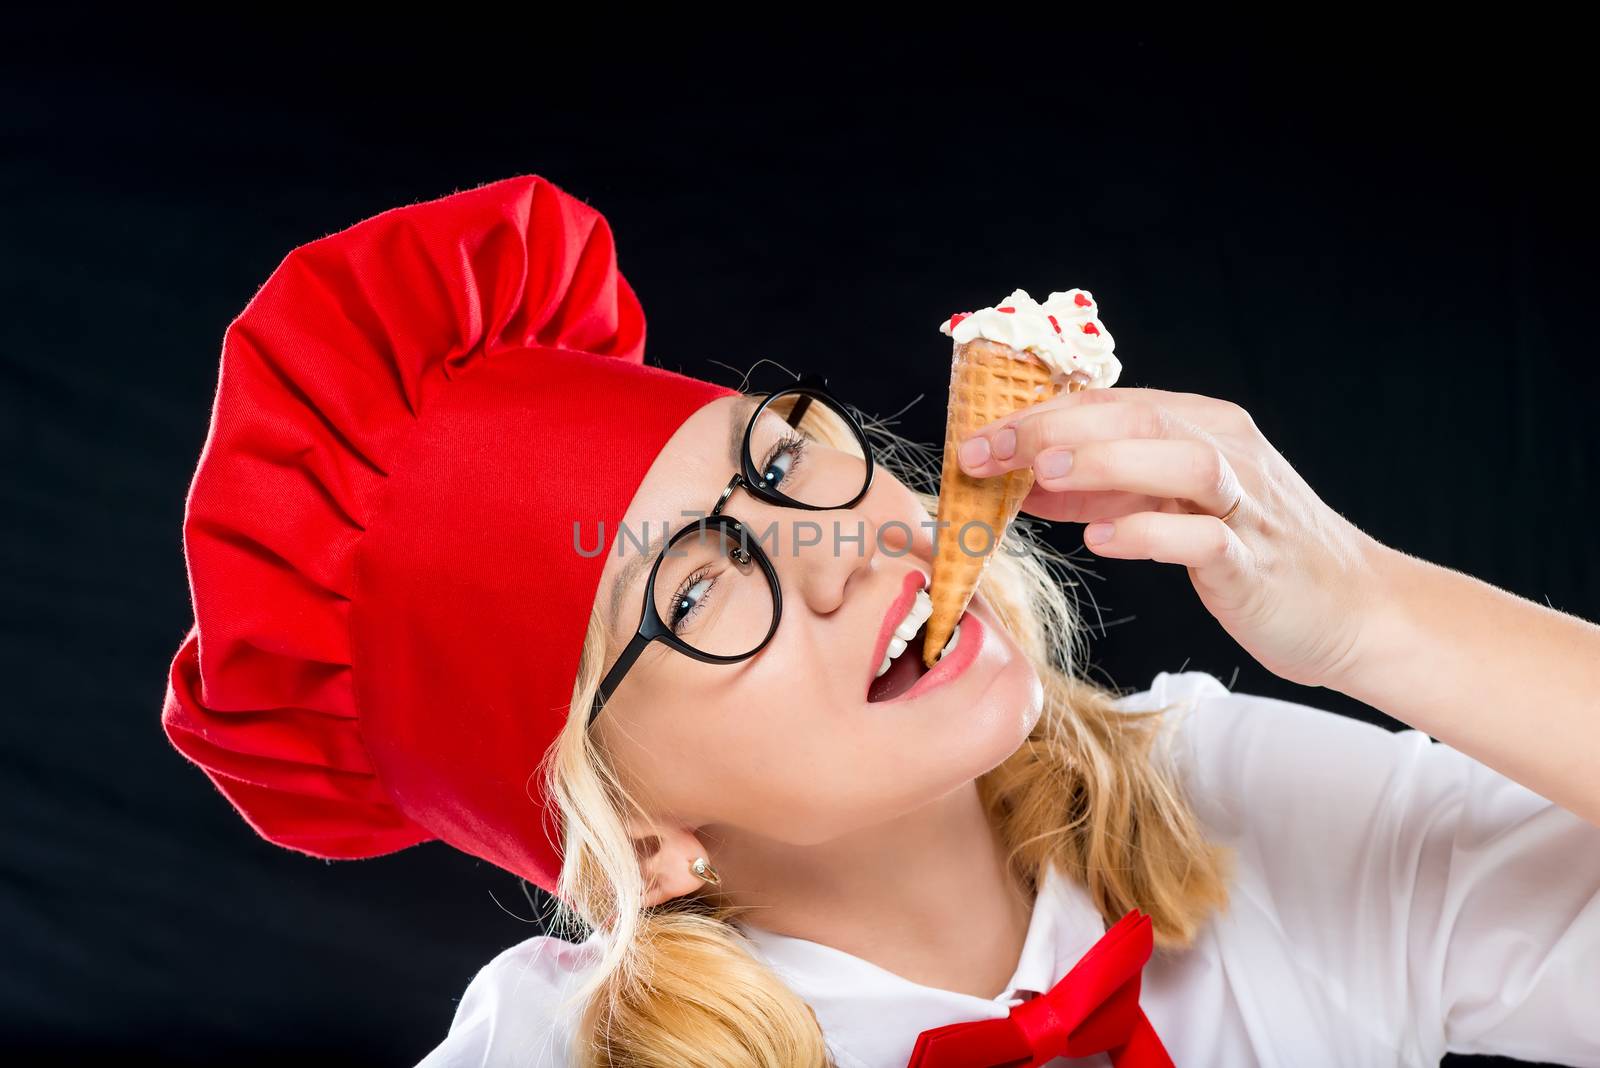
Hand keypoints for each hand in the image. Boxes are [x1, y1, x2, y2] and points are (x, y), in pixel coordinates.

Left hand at [956, 387, 1389, 688]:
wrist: (1350, 608)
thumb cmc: (1251, 554)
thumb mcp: (1167, 509)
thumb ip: (1101, 490)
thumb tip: (1016, 481)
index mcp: (1202, 427)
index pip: (1110, 402)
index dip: (1039, 415)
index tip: (977, 437)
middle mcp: (1228, 452)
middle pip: (1139, 417)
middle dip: (1055, 429)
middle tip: (987, 450)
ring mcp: (1247, 506)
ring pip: (1180, 460)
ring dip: (1106, 461)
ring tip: (1042, 475)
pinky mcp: (1257, 561)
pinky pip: (1205, 538)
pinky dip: (1151, 533)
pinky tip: (1102, 541)